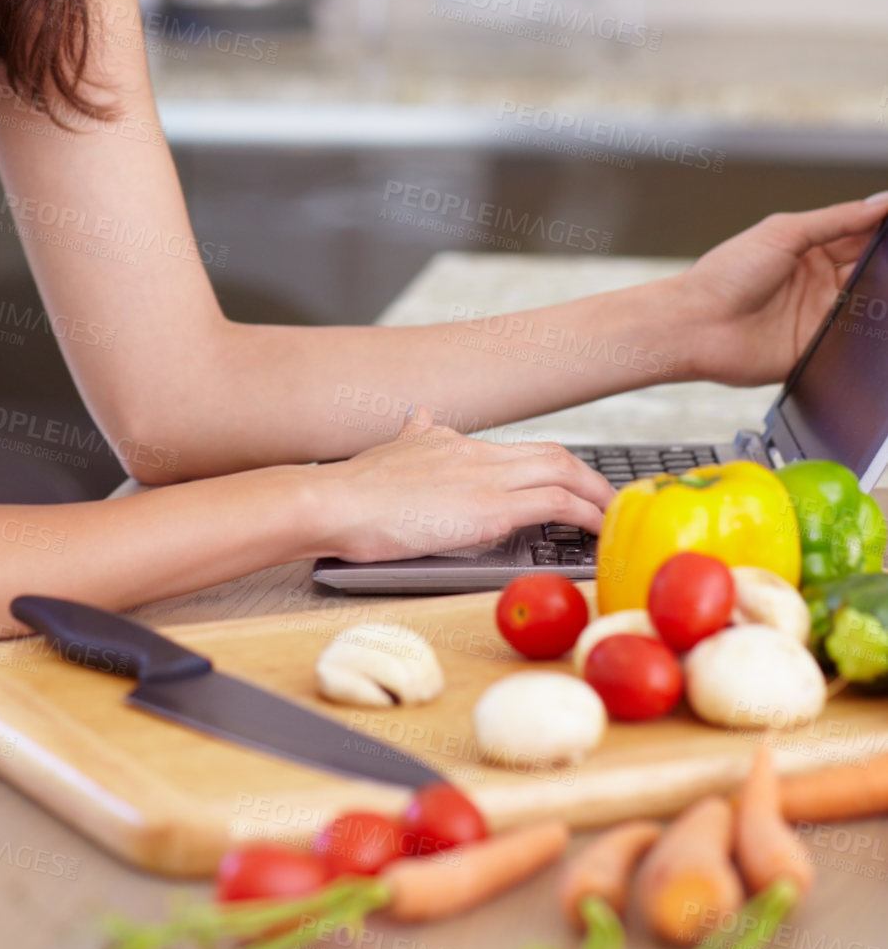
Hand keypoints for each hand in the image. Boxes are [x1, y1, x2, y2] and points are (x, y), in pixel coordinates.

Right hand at [317, 406, 614, 561]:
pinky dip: (585, 515)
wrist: (333, 502)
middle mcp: (476, 452)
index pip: (519, 449)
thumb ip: (413, 435)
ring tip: (614, 519)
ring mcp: (485, 477)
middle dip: (588, 477)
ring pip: (563, 471)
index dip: (552, 466)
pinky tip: (598, 533)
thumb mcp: (388, 451)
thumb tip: (420, 415)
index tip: (570, 486)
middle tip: (608, 502)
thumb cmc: (351, 491)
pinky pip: (555, 504)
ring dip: (597, 495)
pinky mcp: (488, 509)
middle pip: (553, 453)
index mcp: (452, 442)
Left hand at [676, 194, 887, 386]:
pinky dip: (872, 330)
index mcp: (808, 249)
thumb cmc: (725, 274)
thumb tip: (879, 203)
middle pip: (871, 267)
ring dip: (884, 295)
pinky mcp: (820, 348)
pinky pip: (856, 340)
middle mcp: (818, 282)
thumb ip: (834, 220)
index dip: (883, 227)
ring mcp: (820, 315)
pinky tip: (880, 318)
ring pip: (871, 303)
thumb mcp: (782, 233)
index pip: (860, 233)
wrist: (697, 324)